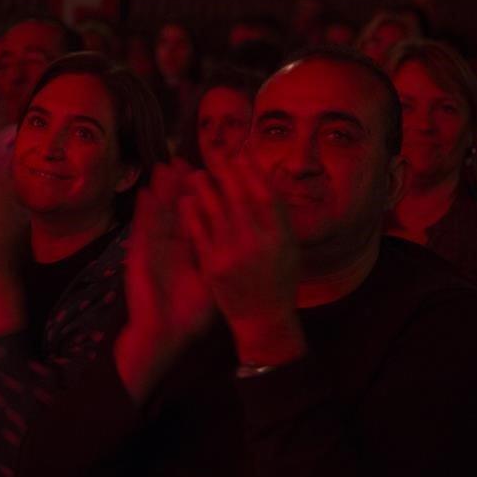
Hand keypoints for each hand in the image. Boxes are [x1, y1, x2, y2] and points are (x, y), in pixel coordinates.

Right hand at [117, 162, 215, 401]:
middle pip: (177, 208)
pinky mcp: (139, 257)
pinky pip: (142, 231)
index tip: (213, 174)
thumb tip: (252, 243)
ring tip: (165, 166)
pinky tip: (146, 193)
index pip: (200, 216)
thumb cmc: (190, 313)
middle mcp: (171, 244)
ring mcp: (153, 249)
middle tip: (185, 160)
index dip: (205, 195)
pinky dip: (144, 212)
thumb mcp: (213, 283)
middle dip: (181, 185)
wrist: (163, 334)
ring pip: (159, 213)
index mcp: (190, 249)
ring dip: (161, 190)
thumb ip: (225, 260)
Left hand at [178, 152, 304, 364]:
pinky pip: (200, 233)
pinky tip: (186, 200)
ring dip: (205, 188)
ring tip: (196, 174)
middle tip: (215, 156)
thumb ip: (280, 220)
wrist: (262, 320)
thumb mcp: (290, 251)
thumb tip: (268, 185)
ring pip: (216, 211)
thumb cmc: (279, 283)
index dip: (251, 174)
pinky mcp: (212, 265)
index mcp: (280, 237)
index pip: (265, 196)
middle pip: (239, 198)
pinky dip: (192, 213)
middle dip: (226, 173)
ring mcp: (233, 254)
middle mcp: (258, 243)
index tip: (241, 158)